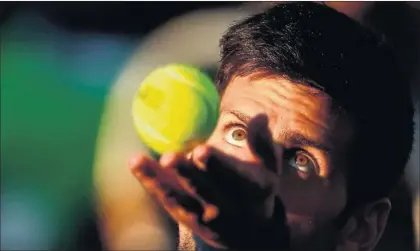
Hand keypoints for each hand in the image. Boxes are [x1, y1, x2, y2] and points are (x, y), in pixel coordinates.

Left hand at [130, 115, 289, 249]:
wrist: (251, 233)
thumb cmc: (257, 190)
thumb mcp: (268, 168)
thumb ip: (262, 143)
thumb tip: (260, 115)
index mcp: (248, 190)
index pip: (231, 176)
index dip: (216, 164)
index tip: (201, 150)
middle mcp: (225, 206)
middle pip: (202, 189)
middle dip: (185, 174)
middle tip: (168, 158)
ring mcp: (203, 215)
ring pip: (178, 197)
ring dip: (158, 180)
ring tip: (138, 160)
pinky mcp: (187, 219)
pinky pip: (167, 201)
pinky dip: (151, 184)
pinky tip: (136, 165)